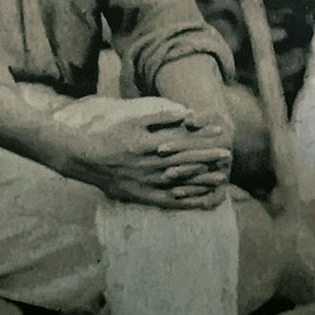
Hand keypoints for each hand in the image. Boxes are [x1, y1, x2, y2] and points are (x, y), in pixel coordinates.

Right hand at [64, 108, 232, 209]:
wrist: (87, 160)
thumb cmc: (112, 136)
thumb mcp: (134, 121)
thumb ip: (161, 116)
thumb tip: (186, 113)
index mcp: (149, 144)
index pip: (182, 141)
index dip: (203, 138)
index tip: (220, 134)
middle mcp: (150, 165)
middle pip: (185, 161)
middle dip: (208, 159)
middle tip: (228, 157)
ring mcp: (147, 183)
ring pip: (180, 183)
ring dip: (202, 181)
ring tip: (221, 178)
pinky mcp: (143, 196)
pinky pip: (168, 201)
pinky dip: (186, 201)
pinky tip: (201, 200)